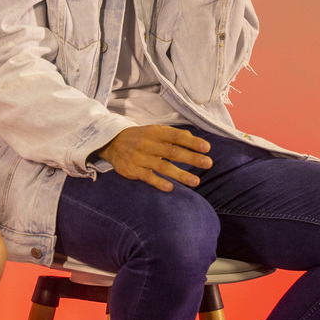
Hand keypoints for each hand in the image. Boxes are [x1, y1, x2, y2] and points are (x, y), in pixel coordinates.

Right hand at [97, 125, 211, 191]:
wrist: (111, 142)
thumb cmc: (140, 137)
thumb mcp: (154, 131)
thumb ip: (173, 135)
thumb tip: (193, 139)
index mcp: (155, 132)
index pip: (176, 136)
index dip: (192, 142)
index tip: (207, 148)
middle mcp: (147, 143)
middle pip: (172, 152)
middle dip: (191, 158)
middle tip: (208, 163)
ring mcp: (139, 157)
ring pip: (162, 167)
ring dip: (180, 174)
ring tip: (196, 181)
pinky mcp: (132, 170)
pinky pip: (147, 177)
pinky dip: (158, 182)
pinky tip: (171, 188)